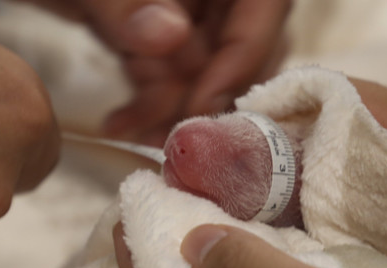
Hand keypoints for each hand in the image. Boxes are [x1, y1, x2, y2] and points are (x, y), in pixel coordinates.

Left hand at [26, 0, 290, 145]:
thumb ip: (126, 2)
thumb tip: (170, 37)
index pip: (266, 3)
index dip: (247, 52)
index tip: (207, 101)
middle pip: (246, 43)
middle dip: (209, 92)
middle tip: (177, 134)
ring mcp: (187, 11)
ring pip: (209, 70)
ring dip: (176, 110)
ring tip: (137, 133)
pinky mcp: (158, 36)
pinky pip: (174, 78)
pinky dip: (151, 106)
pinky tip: (119, 123)